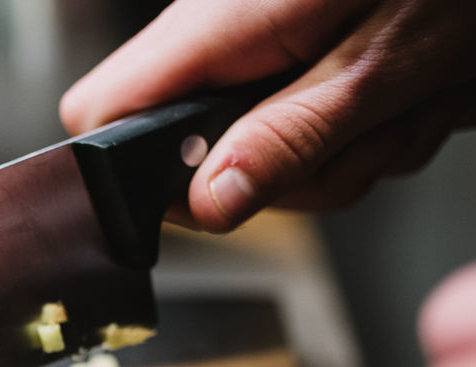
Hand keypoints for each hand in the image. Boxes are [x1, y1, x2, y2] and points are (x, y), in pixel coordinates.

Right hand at [60, 0, 475, 231]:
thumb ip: (290, 138)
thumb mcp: (384, 65)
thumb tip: (209, 204)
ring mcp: (256, 35)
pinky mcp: (293, 41)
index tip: (218, 191)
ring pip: (254, 145)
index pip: (98, 115)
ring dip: (338, 154)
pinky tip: (407, 92)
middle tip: (355, 146)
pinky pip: (297, 118)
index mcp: (217, 22)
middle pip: (186, 150)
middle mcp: (218, 24)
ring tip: (402, 107)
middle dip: (280, 176)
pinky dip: (357, 126)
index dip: (138, 175)